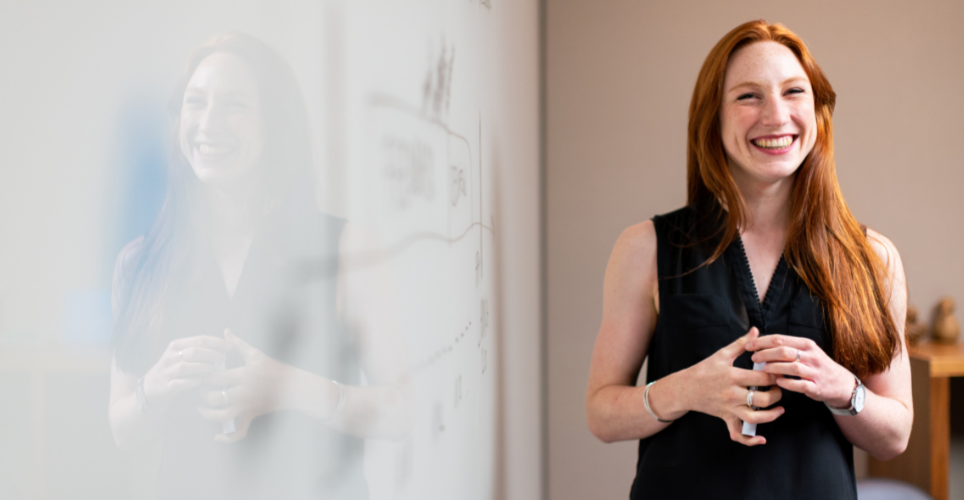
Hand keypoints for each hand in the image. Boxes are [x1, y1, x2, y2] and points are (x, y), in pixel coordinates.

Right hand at [142, 335, 231, 409]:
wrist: (152, 387)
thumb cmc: (175, 369)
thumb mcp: (182, 354)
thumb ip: (199, 349)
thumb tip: (224, 345)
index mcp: (176, 345)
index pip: (199, 339)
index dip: (217, 342)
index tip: (230, 347)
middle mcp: (170, 356)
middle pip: (194, 351)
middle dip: (212, 354)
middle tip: (224, 358)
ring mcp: (167, 371)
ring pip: (185, 367)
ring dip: (202, 367)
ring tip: (213, 369)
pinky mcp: (166, 386)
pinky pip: (179, 383)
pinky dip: (191, 382)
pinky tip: (200, 381)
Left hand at [197, 329, 293, 442]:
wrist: (293, 386)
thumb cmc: (273, 368)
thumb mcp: (256, 354)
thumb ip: (238, 344)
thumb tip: (225, 331)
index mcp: (242, 375)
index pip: (215, 377)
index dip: (203, 376)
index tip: (199, 373)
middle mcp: (243, 392)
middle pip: (213, 397)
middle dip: (202, 394)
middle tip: (199, 389)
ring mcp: (246, 406)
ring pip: (221, 416)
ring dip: (207, 414)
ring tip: (201, 408)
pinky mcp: (251, 415)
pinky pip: (239, 432)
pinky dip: (227, 437)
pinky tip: (217, 436)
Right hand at [681, 327, 783, 445]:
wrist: (684, 388)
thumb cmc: (704, 370)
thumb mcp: (722, 354)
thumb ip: (741, 343)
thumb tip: (756, 331)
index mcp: (733, 376)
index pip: (762, 378)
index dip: (776, 375)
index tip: (781, 371)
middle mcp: (732, 394)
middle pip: (763, 399)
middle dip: (777, 394)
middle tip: (779, 388)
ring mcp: (729, 408)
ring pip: (755, 418)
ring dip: (771, 416)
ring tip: (779, 408)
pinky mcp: (726, 418)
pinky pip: (738, 434)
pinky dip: (750, 440)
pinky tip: (762, 439)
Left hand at [746, 334, 856, 408]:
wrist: (840, 383)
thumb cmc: (816, 365)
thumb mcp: (805, 351)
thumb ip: (786, 346)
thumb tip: (760, 342)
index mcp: (806, 344)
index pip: (780, 339)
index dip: (762, 341)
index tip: (749, 345)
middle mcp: (811, 356)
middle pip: (784, 351)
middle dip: (765, 353)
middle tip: (753, 357)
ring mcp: (815, 372)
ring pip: (792, 367)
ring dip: (775, 367)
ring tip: (763, 369)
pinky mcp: (817, 387)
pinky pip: (800, 384)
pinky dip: (788, 383)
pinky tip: (778, 382)